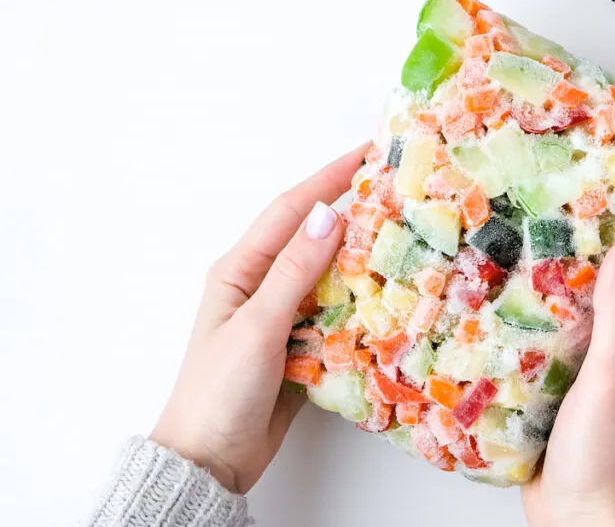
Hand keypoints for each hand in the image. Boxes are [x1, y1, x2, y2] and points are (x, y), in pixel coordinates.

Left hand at [150, 143, 368, 493]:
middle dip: (352, 210)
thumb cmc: (220, 391)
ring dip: (361, 255)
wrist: (210, 460)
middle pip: (313, 237)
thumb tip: (327, 214)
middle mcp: (261, 285)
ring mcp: (282, 316)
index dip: (329, 178)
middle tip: (397, 191)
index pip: (291, 211)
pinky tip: (389, 295)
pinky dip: (361, 300)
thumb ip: (293, 272)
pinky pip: (336, 311)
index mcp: (240, 270)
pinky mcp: (300, 345)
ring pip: (329, 274)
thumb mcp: (257, 326)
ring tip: (404, 236)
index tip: (368, 154)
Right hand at [521, 241, 614, 526]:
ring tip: (519, 252)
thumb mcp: (613, 376)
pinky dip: (533, 324)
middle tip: (546, 220)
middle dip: (581, 255)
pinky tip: (505, 310)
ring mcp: (591, 373)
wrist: (577, 517)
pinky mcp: (561, 391)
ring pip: (574, 316)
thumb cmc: (604, 455)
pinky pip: (549, 346)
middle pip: (606, 289)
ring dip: (553, 289)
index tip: (598, 200)